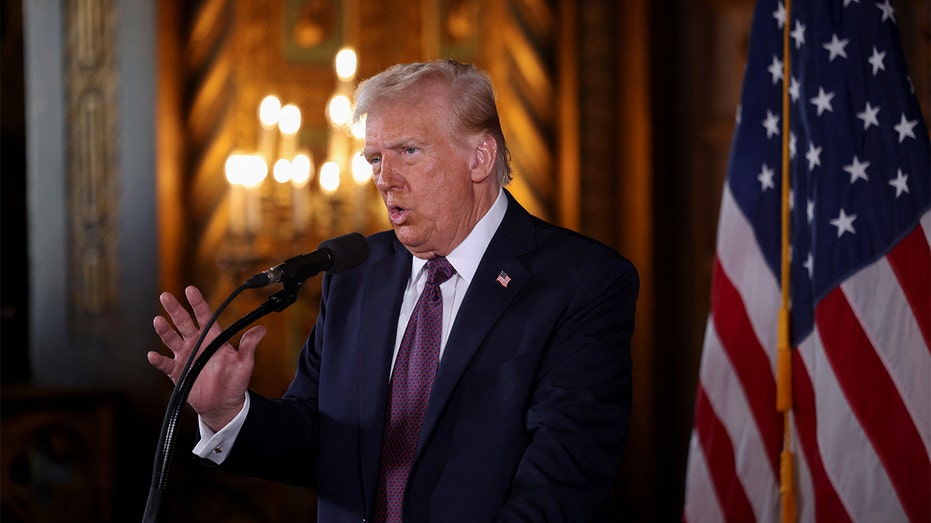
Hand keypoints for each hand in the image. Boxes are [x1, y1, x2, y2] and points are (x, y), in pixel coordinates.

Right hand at [147, 286, 265, 431]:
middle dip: (175, 309)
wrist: (223, 404)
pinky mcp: (177, 372)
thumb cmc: (235, 381)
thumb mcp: (244, 363)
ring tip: (158, 321)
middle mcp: (196, 344)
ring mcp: (185, 357)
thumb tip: (261, 330)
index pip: (203, 316)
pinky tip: (153, 355)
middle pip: (183, 323)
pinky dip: (158, 360)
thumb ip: (249, 346)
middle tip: (166, 296)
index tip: (190, 290)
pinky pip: (165, 364)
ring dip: (165, 330)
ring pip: (171, 339)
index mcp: (212, 338)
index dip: (197, 303)